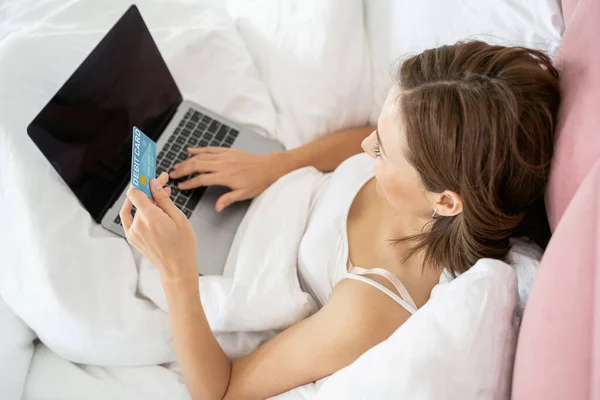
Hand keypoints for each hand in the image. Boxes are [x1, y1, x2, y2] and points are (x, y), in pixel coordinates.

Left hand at [120, 172, 197, 282]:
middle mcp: (138, 225)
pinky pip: (131, 218)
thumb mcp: (179, 219)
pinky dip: (139, 210)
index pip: (136, 192)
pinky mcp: (132, 237)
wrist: (177, 268)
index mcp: (151, 219)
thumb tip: (154, 184)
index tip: (149, 174)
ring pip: (136, 207)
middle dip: (149, 188)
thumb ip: (164, 200)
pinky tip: (152, 207)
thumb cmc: (183, 245)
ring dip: (147, 200)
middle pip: (138, 198)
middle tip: (163, 182)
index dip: (142, 181)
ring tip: (163, 197)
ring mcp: (133, 232)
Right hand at [169, 147, 289, 211]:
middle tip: (172, 174)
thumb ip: (228, 199)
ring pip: (201, 156)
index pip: (201, 179)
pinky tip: (191, 150)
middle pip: (197, 165)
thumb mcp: (245, 195)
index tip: (180, 186)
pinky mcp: (228, 151)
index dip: (189, 183)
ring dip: (188, 160)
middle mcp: (222, 164)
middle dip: (183, 170)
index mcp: (225, 176)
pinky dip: (199, 149)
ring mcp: (224, 156)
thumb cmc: (258, 182)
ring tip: (178, 165)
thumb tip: (217, 207)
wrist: (270, 167)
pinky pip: (210, 149)